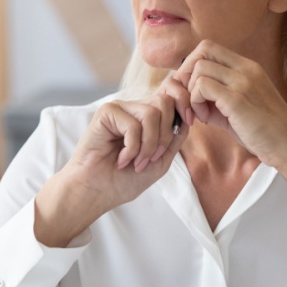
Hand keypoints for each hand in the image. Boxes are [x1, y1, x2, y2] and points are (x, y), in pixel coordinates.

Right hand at [34, 95, 187, 246]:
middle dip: (164, 135)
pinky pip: (133, 125)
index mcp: (148, 117)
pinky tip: (121, 160)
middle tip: (151, 158)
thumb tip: (188, 118)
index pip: (171, 94)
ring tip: (136, 162)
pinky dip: (132, 148)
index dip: (184, 102)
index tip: (189, 120)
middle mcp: (134, 109)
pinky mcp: (106, 113)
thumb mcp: (160, 161)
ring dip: (148, 145)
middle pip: (165, 102)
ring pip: (151, 114)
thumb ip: (174, 139)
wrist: (97, 192)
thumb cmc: (124, 180)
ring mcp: (120, 109)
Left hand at [165, 41, 286, 203]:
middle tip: (190, 99)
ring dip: (191, 92)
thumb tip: (192, 96)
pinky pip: (202, 87)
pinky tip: (206, 120)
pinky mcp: (237, 99)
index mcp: (248, 68)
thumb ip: (218, 97)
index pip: (210, 48)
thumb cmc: (265, 131)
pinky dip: (195, 102)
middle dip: (187, 74)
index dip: (193, 66)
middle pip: (202, 51)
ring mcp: (243, 82)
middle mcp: (246, 69)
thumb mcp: (241, 106)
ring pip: (199, 69)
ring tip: (201, 114)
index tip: (192, 90)